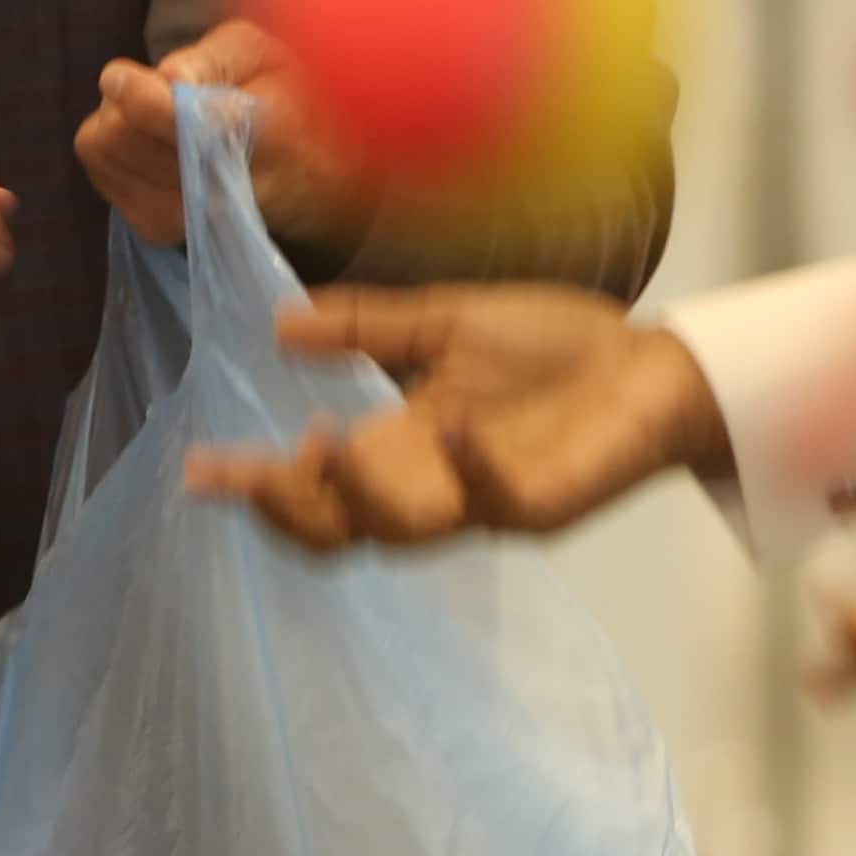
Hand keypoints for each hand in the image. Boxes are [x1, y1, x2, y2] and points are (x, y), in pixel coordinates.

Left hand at [83, 22, 374, 253]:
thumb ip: (213, 58)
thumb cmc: (280, 98)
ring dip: (116, 121)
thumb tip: (168, 77)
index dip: (139, 96)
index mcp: (257, 138)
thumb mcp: (261, 53)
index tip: (120, 74)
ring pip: (103, 150)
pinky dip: (114, 149)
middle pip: (122, 134)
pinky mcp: (156, 228)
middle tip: (156, 90)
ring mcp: (183, 216)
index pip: (182, 125)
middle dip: (125, 99)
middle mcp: (217, 190)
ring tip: (153, 116)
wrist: (303, 172)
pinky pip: (99, 172)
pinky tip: (150, 144)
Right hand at [184, 286, 723, 549]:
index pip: (315, 484)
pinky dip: (470, 468)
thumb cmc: (556, 350)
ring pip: (402, 532)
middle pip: (341, 532)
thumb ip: (370, 327)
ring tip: (332, 439)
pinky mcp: (543, 505)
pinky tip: (454, 426)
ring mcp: (485, 504)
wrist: (656, 366)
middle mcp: (433, 490)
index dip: (255, 487)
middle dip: (292, 509)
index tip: (199, 471)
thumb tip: (280, 323)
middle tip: (266, 470)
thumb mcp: (447, 323)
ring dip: (362, 494)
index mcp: (404, 450)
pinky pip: (496, 503)